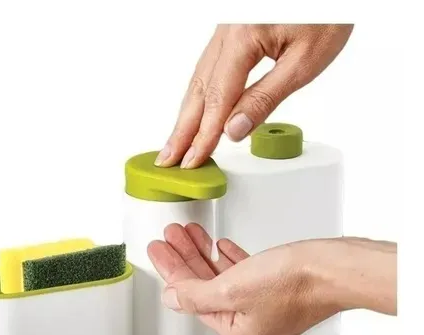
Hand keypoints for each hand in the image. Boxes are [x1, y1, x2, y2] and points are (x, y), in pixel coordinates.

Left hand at [147, 223, 395, 334]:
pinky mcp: (277, 286)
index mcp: (238, 331)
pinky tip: (218, 246)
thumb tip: (171, 299)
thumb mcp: (232, 289)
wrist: (334, 268)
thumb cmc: (294, 282)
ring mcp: (265, 304)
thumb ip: (195, 295)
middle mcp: (251, 322)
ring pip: (223, 277)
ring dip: (203, 253)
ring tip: (187, 233)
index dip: (171, 271)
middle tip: (168, 237)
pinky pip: (243, 272)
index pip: (192, 299)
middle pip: (205, 287)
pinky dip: (227, 259)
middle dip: (185, 258)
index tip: (158, 250)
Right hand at [154, 24, 353, 168]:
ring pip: (198, 80)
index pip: (218, 97)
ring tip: (175, 144)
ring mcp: (225, 30)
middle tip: (168, 160)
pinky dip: (199, 98)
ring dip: (186, 116)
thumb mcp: (304, 61)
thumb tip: (234, 130)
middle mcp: (227, 31)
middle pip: (198, 90)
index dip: (204, 134)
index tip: (194, 159)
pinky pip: (207, 70)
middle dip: (182, 130)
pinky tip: (194, 114)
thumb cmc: (325, 14)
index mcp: (243, 36)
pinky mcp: (231, 33)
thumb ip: (266, 97)